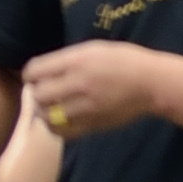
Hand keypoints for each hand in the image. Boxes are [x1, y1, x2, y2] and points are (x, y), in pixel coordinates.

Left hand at [14, 41, 178, 142]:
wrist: (152, 83)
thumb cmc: (124, 60)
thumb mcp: (92, 49)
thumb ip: (67, 60)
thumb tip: (45, 71)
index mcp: (75, 61)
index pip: (34, 71)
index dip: (30, 75)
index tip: (35, 77)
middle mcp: (77, 84)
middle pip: (38, 95)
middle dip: (37, 94)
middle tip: (44, 93)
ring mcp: (85, 107)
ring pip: (48, 117)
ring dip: (45, 113)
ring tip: (52, 108)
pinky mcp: (94, 124)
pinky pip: (65, 132)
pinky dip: (58, 128)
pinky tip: (62, 121)